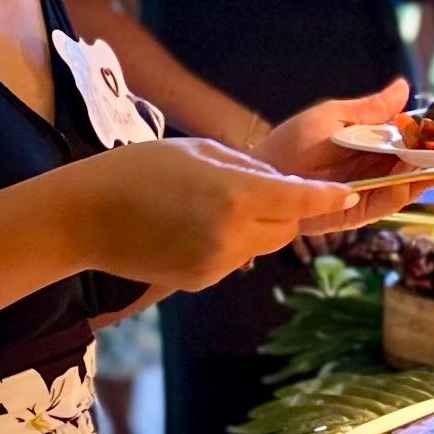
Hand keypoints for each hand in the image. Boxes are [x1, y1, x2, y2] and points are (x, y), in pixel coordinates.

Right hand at [76, 138, 356, 291]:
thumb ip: (248, 169)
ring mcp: (217, 264)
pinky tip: (192, 226)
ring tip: (213, 204)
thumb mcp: (199, 151)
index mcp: (236, 195)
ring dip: (255, 227)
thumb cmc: (137, 170)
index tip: (350, 193)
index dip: (327, 197)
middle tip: (260, 189)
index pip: (300, 201)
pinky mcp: (201, 282)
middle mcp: (233, 235)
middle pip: (285, 229)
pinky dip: (229, 243)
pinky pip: (233, 260)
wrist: (84, 217)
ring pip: (260, 246)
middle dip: (284, 211)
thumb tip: (281, 185)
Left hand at [253, 81, 433, 229]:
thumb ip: (369, 109)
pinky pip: (390, 201)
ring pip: (410, 181)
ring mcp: (371, 189)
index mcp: (371, 139)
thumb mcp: (331, 117)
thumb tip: (404, 87)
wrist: (262, 178)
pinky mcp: (361, 211)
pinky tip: (423, 179)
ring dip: (432, 173)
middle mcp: (376, 165)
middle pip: (417, 160)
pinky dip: (407, 191)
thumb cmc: (291, 143)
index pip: (411, 134)